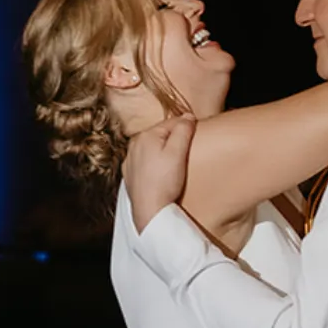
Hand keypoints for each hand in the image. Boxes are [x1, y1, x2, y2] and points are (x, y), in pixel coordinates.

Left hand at [123, 112, 195, 229]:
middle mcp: (134, 145)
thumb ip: (183, 131)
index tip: (197, 133)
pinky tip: (162, 173)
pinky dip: (154, 164)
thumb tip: (188, 116)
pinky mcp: (130, 175)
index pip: (171, 123)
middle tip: (188, 150)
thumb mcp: (178, 153)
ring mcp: (130, 161)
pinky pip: (145, 162)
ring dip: (163, 151)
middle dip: (174, 139)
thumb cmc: (164, 182)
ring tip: (176, 163)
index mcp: (145, 136)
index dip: (186, 126)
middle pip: (160, 135)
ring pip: (151, 148)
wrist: (150, 211)